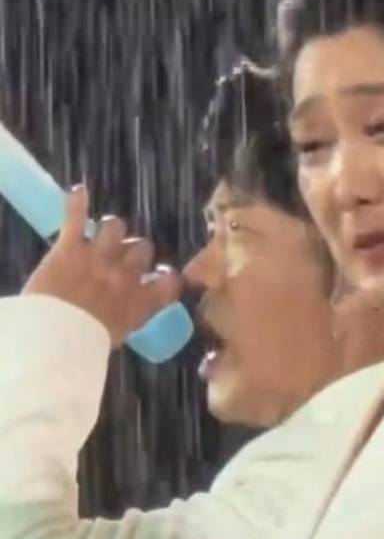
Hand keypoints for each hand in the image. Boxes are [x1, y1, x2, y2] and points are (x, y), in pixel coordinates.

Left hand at [22, 185, 182, 346]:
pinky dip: (76, 202)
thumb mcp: (116, 337)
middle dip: (133, 251)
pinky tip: (78, 192)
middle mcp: (126, 274)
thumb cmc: (85, 346)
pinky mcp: (71, 247)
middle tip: (121, 258)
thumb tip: (123, 318)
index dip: (168, 275)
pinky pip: (76, 216)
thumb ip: (126, 320)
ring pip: (115, 226)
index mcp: (141, 300)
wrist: (58, 336)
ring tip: (100, 233)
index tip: (163, 275)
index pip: (171, 281)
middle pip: (142, 248)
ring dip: (109, 230)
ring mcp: (99, 256)